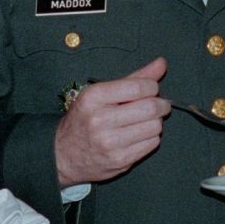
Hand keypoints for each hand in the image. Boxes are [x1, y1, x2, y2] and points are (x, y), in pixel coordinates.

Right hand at [53, 58, 170, 187]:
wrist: (62, 155)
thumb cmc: (84, 118)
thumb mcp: (100, 93)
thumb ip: (133, 78)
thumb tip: (162, 63)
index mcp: (93, 97)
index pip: (138, 87)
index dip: (153, 86)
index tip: (152, 89)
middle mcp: (100, 120)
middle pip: (150, 108)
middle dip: (161, 104)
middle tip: (159, 104)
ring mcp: (110, 143)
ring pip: (155, 127)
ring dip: (156, 121)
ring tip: (145, 120)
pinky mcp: (120, 160)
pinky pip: (152, 144)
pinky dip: (151, 137)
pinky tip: (139, 135)